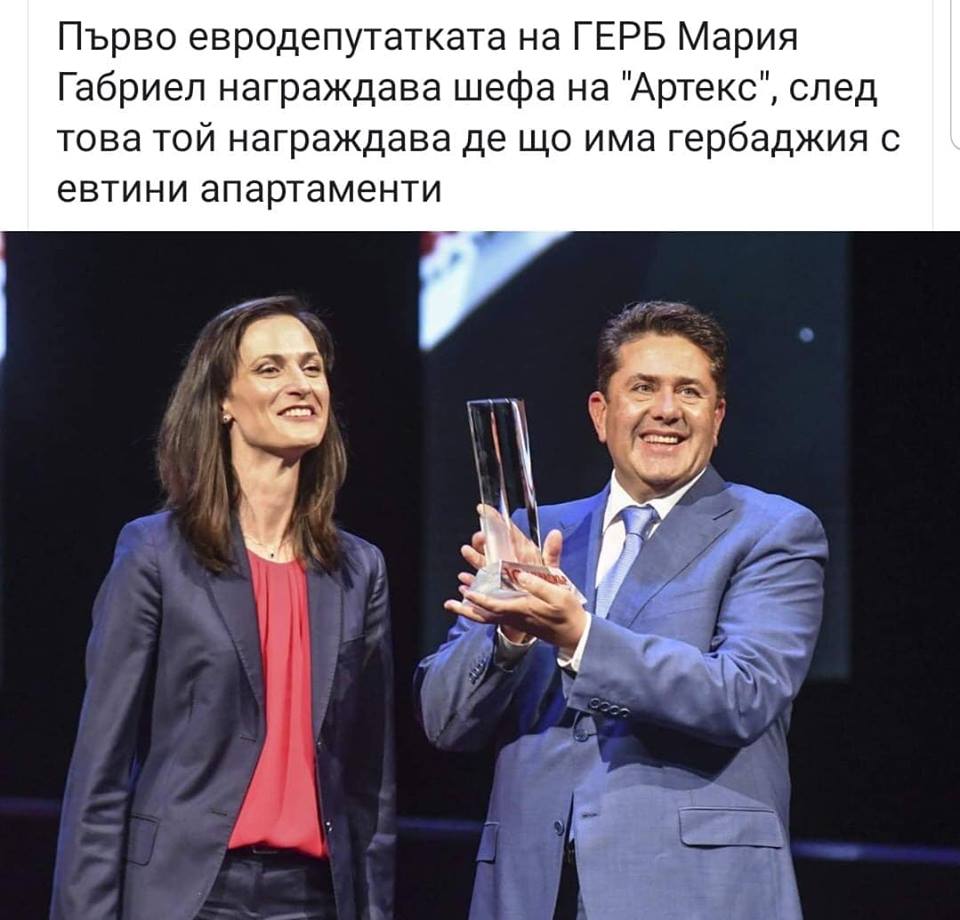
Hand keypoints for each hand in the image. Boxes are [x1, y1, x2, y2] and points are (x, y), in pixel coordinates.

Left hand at [444, 530, 584, 650]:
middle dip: (466, 609)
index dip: (480, 599)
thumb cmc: (568, 613)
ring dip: (470, 610)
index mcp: (523, 608)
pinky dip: (481, 610)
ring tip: (455, 601)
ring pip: (487, 617)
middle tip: (448, 604)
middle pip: (484, 616)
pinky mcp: (518, 621)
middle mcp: (515, 616)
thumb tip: (521, 574)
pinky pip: (494, 617)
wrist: (575, 634)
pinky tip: (477, 603)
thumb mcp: (559, 594)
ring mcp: (515, 620)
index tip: (467, 591)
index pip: (496, 605)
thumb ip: (540, 584)